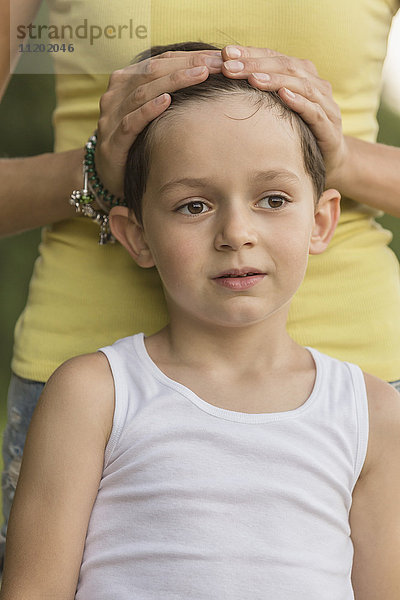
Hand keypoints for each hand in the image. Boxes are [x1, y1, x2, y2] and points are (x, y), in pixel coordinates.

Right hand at [95, 50, 222, 197]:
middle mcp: (116, 95)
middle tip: (218, 63)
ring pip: (143, 92)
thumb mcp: (151, 112)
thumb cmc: (137, 141)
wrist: (109, 175)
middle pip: (153, 71)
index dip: (191, 56)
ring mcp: (111, 118)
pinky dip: (149, 110)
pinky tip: (167, 101)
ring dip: (173, 81)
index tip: (220, 57)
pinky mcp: (112, 143)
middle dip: (187, 64)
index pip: (161, 61)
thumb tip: (211, 78)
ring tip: (200, 74)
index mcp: (126, 81)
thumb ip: (170, 93)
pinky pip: (131, 122)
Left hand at [220, 45, 346, 186]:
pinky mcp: (329, 126)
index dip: (250, 53)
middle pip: (286, 66)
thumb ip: (260, 93)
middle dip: (256, 65)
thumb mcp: (277, 109)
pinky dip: (299, 102)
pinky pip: (314, 110)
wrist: (330, 158)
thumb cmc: (297, 131)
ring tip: (253, 78)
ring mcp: (325, 104)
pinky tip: (283, 96)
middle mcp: (316, 84)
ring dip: (275, 80)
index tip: (225, 53)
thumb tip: (224, 80)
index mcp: (302, 75)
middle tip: (230, 66)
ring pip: (301, 85)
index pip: (274, 57)